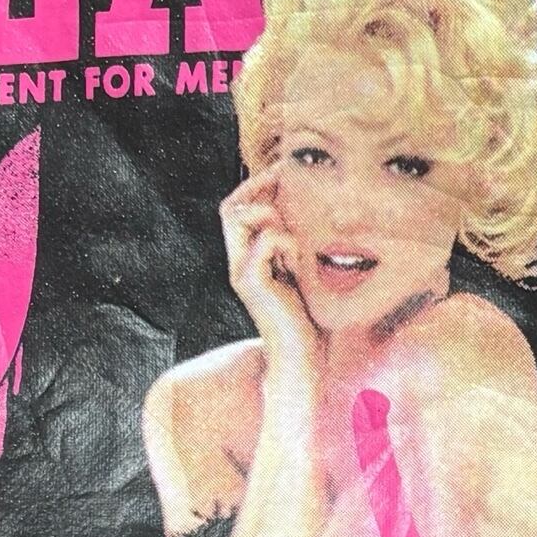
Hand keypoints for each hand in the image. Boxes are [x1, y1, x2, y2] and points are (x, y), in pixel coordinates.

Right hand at [221, 165, 319, 372]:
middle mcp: (238, 265)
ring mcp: (242, 274)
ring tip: (293, 242)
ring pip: (238, 217)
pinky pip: (267, 240)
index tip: (283, 175)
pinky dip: (288, 242)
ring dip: (270, 216)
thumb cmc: (307, 323)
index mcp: (248, 262)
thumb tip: (303, 219)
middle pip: (229, 209)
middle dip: (257, 189)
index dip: (254, 189)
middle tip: (287, 185)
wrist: (300, 361)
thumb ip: (293, 251)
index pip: (235, 212)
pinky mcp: (254, 284)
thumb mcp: (300, 278)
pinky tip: (300, 264)